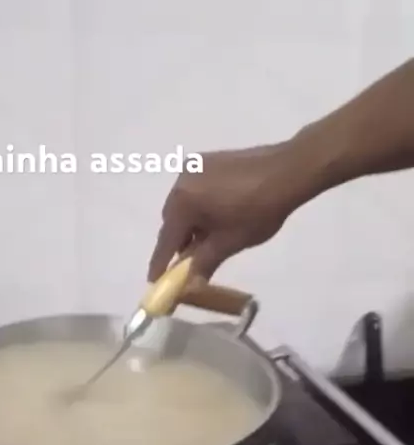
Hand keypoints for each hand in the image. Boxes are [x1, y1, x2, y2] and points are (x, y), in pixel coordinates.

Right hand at [148, 142, 300, 280]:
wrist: (288, 171)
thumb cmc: (259, 210)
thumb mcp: (230, 242)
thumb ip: (204, 262)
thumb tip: (189, 283)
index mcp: (182, 201)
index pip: (166, 240)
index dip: (161, 263)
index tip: (155, 280)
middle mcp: (181, 181)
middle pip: (172, 220)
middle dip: (178, 243)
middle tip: (190, 262)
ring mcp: (195, 167)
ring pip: (184, 205)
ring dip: (190, 224)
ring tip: (208, 240)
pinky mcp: (209, 160)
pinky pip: (195, 191)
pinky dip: (199, 208)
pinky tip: (216, 217)